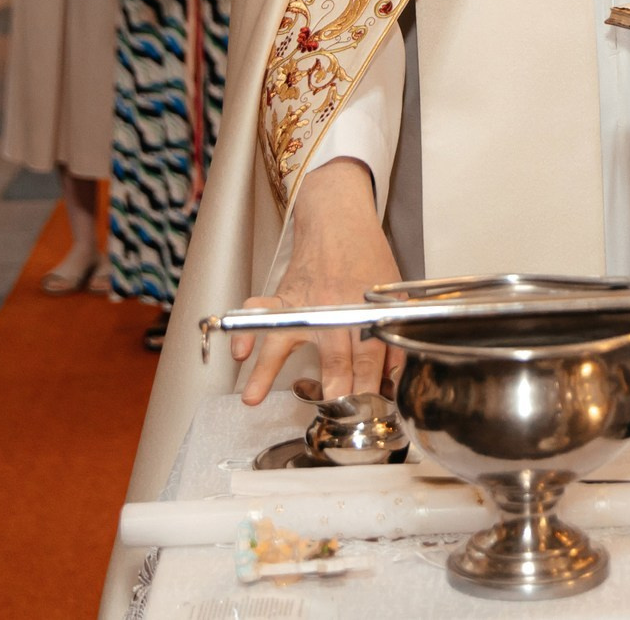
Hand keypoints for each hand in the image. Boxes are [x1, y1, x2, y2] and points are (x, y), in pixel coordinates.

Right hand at [233, 158, 403, 405]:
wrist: (339, 219)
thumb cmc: (367, 256)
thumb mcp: (392, 294)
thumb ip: (393, 336)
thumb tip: (392, 378)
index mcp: (363, 310)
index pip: (369, 355)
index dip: (370, 385)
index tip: (368, 408)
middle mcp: (332, 309)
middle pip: (334, 354)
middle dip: (335, 387)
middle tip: (334, 411)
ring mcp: (303, 303)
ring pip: (286, 338)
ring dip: (268, 369)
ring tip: (253, 396)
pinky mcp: (283, 297)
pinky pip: (258, 314)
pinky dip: (244, 330)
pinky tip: (237, 351)